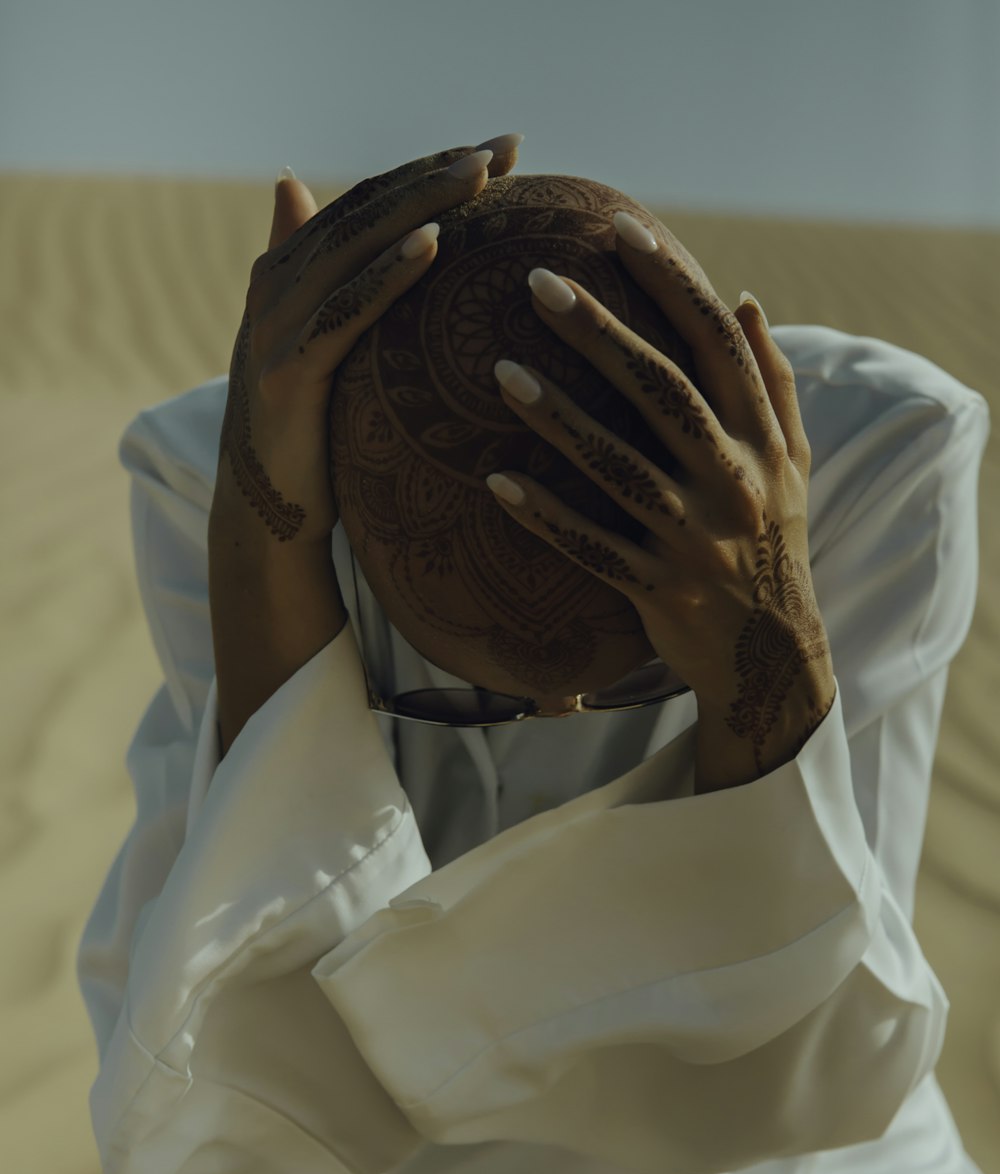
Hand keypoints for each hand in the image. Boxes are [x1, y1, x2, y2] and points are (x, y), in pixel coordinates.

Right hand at [212, 133, 523, 548]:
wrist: (268, 509)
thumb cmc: (310, 428)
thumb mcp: (319, 345)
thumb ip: (320, 273)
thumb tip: (290, 184)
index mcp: (289, 273)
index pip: (367, 203)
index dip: (427, 171)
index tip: (497, 150)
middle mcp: (276, 286)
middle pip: (364, 213)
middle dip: (435, 175)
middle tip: (503, 149)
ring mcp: (276, 328)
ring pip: (354, 250)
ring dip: (419, 207)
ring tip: (479, 177)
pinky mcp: (286, 374)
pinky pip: (344, 316)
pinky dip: (385, 276)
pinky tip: (432, 246)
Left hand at [486, 213, 835, 784]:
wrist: (773, 652)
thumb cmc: (776, 539)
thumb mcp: (794, 461)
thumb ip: (772, 382)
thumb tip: (746, 299)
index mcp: (765, 440)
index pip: (718, 345)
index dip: (672, 284)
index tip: (620, 230)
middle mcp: (735, 482)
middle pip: (664, 394)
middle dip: (602, 334)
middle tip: (538, 282)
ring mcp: (697, 539)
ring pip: (620, 470)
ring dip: (560, 418)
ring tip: (499, 371)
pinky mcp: (661, 590)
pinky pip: (594, 550)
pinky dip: (546, 517)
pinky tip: (494, 482)